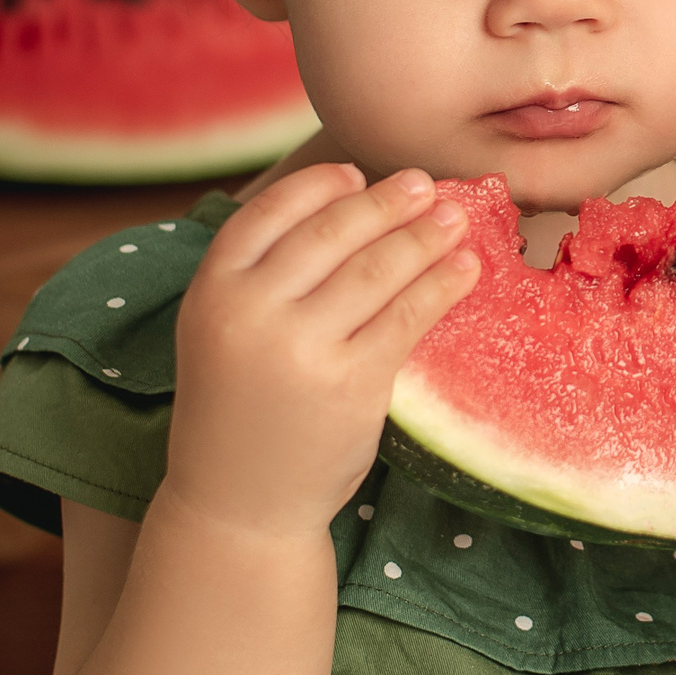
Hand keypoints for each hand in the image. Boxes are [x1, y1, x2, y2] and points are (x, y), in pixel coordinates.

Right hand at [162, 162, 479, 539]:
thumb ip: (264, 274)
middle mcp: (250, 311)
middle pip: (333, 233)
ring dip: (423, 237)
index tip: (358, 174)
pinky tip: (464, 269)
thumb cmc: (241, 404)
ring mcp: (300, 347)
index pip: (271, 212)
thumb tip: (348, 201)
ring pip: (376, 270)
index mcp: (211, 289)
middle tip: (425, 186)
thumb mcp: (224, 329)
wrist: (240, 500)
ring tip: (454, 219)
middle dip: (386, 203)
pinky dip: (442, 285)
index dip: (320, 187)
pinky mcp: (351, 383)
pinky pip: (407, 317)